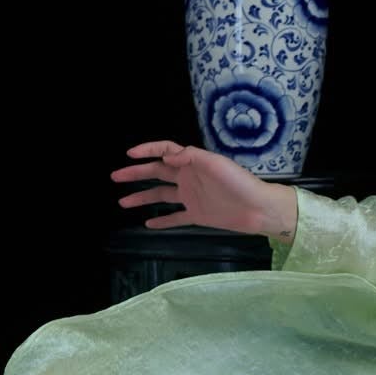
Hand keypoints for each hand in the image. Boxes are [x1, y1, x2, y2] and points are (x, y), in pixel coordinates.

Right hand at [110, 141, 297, 239]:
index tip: (129, 154)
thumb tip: (168, 155)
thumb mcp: (216, 163)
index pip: (165, 151)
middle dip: (136, 174)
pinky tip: (147, 224)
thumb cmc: (240, 183)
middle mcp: (189, 178)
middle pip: (157, 173)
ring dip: (142, 197)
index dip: (147, 150)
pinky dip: (162, 221)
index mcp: (193, 163)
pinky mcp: (198, 215)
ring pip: (161, 196)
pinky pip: (176, 218)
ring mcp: (192, 197)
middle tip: (116, 177)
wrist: (259, 209)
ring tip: (123, 202)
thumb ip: (191, 156)